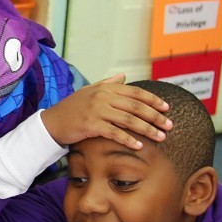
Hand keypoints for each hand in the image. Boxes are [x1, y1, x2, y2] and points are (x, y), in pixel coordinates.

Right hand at [41, 74, 171, 149]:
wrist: (51, 122)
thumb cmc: (71, 108)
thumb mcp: (89, 91)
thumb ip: (107, 83)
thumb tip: (123, 76)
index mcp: (106, 88)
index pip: (136, 92)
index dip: (154, 100)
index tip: (167, 109)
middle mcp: (103, 96)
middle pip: (136, 106)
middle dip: (156, 116)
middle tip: (169, 126)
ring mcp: (97, 110)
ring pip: (129, 119)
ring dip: (147, 129)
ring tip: (161, 137)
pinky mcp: (91, 125)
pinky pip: (115, 132)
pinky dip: (129, 139)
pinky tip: (140, 145)